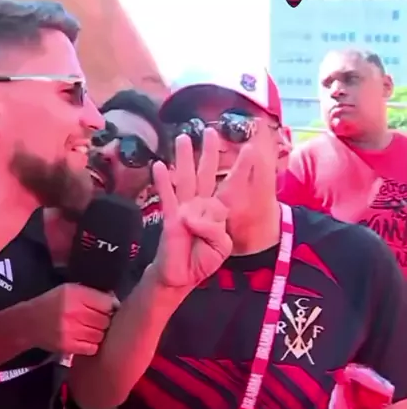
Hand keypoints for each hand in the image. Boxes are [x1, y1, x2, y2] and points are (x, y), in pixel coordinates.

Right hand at [27, 283, 118, 355]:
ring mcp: (71, 331)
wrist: (28, 322)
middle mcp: (74, 312)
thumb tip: (113, 300)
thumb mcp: (68, 289)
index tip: (109, 308)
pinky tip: (85, 339)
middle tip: (98, 319)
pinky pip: (92, 348)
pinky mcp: (68, 346)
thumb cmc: (51, 303)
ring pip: (100, 335)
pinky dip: (92, 344)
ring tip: (90, 329)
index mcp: (74, 295)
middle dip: (105, 320)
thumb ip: (89, 293)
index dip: (111, 306)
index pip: (106, 303)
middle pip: (105, 320)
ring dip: (99, 333)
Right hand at [151, 128, 255, 289]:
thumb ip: (215, 229)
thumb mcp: (221, 247)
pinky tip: (159, 165)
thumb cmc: (201, 262)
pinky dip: (163, 181)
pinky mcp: (170, 216)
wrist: (181, 276)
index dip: (240, 169)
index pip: (230, 186)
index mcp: (217, 212)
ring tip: (183, 138)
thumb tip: (195, 215)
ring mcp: (184, 208)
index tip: (249, 150)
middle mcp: (200, 205)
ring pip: (185, 178)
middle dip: (208, 153)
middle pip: (205, 173)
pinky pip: (167, 196)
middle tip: (209, 131)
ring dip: (184, 158)